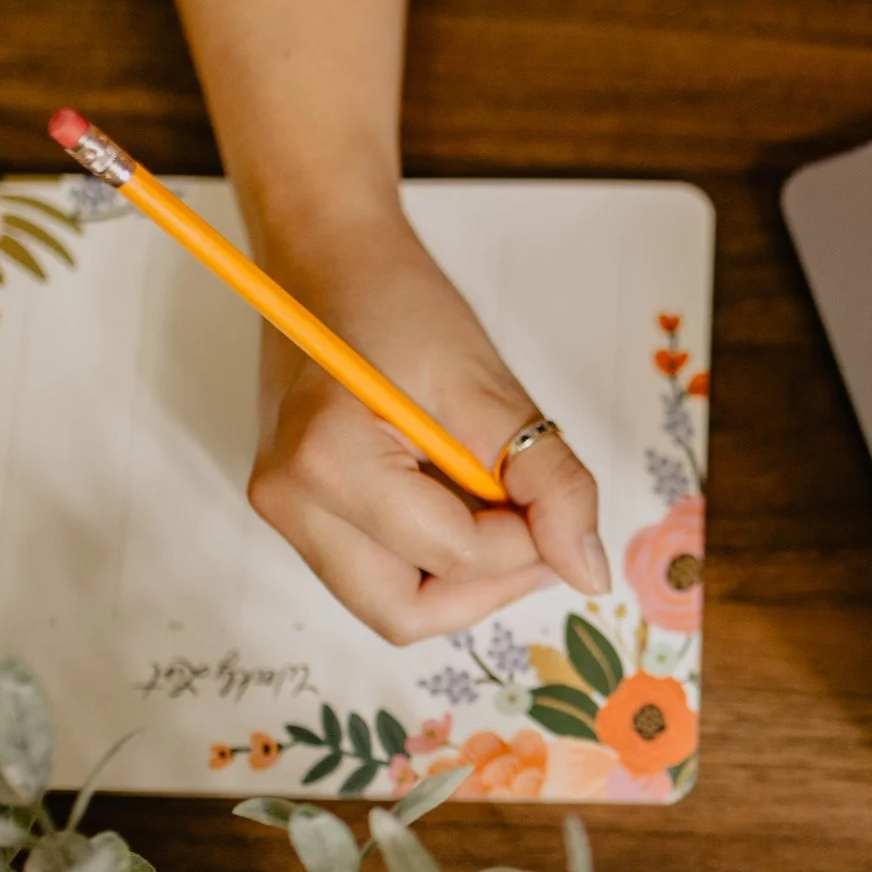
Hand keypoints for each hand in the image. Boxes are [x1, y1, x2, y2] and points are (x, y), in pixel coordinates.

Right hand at [246, 217, 607, 643]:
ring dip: (459, 574)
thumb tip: (587, 572)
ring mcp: (284, 511)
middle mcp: (289, 500)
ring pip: (390, 604)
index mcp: (328, 462)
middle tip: (533, 530)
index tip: (547, 498)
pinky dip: (429, 557)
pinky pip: (374, 572)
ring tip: (489, 501)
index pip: (453, 559)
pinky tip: (454, 500)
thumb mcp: (492, 391)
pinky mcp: (296, 511)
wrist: (330, 258)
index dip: (523, 544)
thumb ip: (551, 485)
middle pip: (405, 613)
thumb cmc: (399, 304)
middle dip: (486, 583)